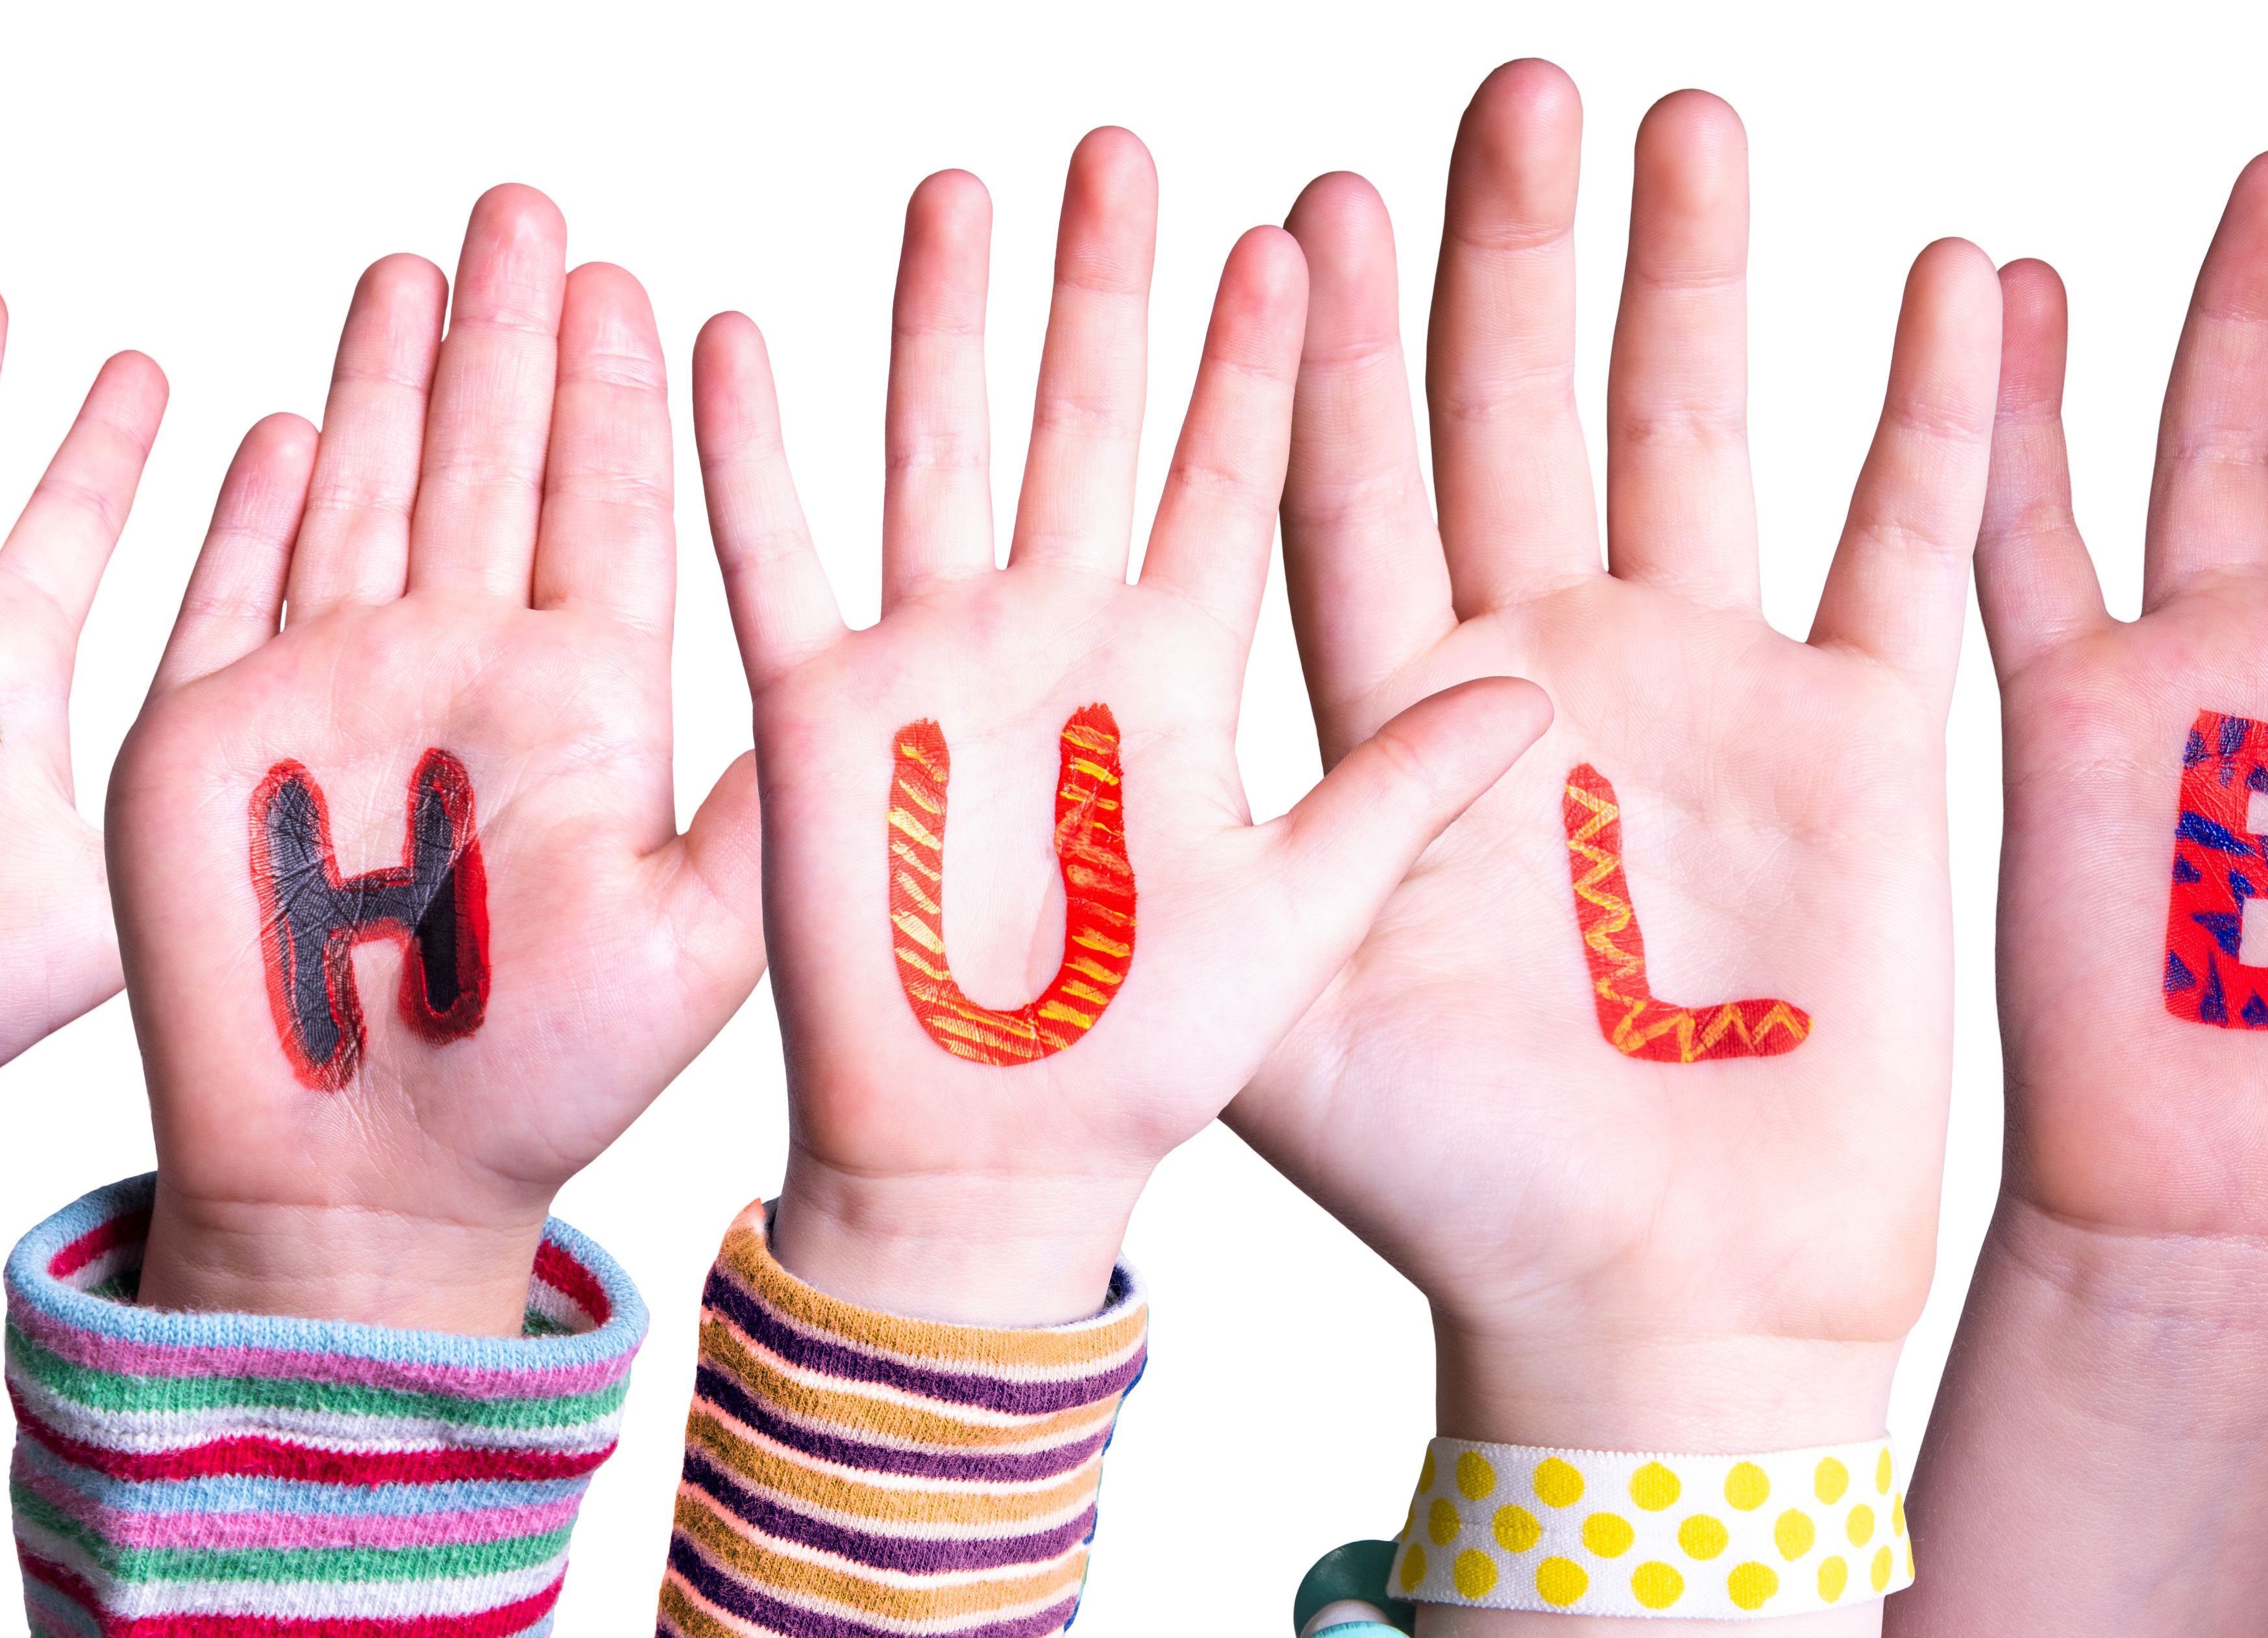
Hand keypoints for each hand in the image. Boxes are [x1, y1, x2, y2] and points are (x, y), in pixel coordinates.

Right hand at [108, 188, 762, 1332]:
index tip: (627, 277)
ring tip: (421, 260)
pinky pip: (234, 586)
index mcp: (580, 704)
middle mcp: (459, 675)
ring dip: (390, 377)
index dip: (609, 391)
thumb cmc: (539, 1084)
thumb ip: (762, 807)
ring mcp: (332, 695)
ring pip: (368, 491)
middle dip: (503, 332)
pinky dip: (257, 502)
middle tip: (528, 205)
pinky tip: (292, 414)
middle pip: (486, 460)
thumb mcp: (696, 940)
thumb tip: (859, 678)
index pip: (601, 506)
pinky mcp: (211, 737)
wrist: (368, 1185)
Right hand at [692, 130, 1550, 1325]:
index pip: (1224, 476)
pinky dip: (748, 455)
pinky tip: (734, 339)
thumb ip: (1403, 797)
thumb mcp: (1307, 920)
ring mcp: (934, 662)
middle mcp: (1056, 638)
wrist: (991, 1165)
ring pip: (937, 446)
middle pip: (1081, 420)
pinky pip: (776, 558)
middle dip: (1101, 286)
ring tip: (957, 190)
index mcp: (1174, 673)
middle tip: (1122, 150)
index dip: (1256, 362)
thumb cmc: (1142, 1062)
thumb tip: (1533, 696)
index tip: (1297, 232)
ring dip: (942, 322)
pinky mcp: (817, 713)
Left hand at [1221, 63, 1999, 1498]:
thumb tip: (1162, 666)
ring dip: (1688, 276)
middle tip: (1510, 87)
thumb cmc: (1458, 1190)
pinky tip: (1951, 278)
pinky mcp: (1860, 739)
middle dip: (1509, 254)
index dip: (1322, 352)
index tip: (1296, 205)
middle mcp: (1546, 665)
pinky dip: (1936, 419)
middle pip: (1516, 412)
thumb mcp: (1290, 1011)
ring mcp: (1707, 686)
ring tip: (1674, 116)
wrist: (1658, 1311)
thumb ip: (1249, 832)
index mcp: (1398, 713)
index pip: (1344, 486)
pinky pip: (1902, 546)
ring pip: (1694, 430)